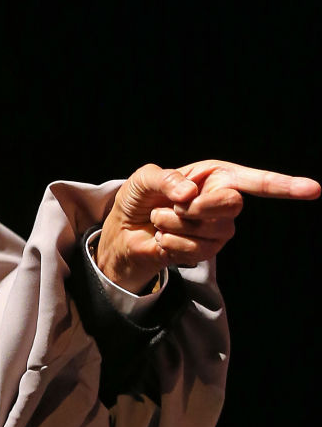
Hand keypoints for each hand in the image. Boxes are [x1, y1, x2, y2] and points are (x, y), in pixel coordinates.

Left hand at [95, 160, 320, 292]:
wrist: (124, 232)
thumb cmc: (138, 200)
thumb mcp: (143, 179)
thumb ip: (164, 179)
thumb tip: (189, 194)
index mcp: (214, 176)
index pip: (254, 180)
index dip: (284, 185)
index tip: (313, 189)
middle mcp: (222, 200)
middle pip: (232, 204)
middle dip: (198, 206)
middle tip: (173, 206)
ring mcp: (218, 228)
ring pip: (211, 230)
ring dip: (175, 224)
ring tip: (161, 220)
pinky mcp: (207, 250)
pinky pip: (196, 249)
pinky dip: (172, 242)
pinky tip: (163, 238)